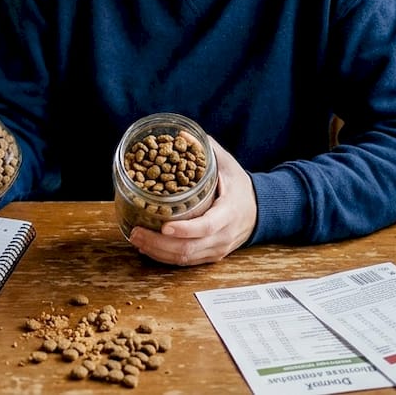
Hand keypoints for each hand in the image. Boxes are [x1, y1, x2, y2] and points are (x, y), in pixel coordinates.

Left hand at [126, 137, 256, 264]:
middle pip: (189, 248)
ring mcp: (217, 249)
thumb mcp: (228, 164)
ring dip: (157, 252)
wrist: (258, 211)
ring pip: (185, 258)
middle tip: (136, 232)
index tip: (164, 226)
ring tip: (136, 239)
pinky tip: (148, 248)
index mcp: (229, 213)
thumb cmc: (239, 186)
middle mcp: (223, 236)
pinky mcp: (210, 256)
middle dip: (159, 243)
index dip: (184, 229)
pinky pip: (186, 262)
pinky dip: (164, 257)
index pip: (207, 226)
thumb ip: (206, 149)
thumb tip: (181, 133)